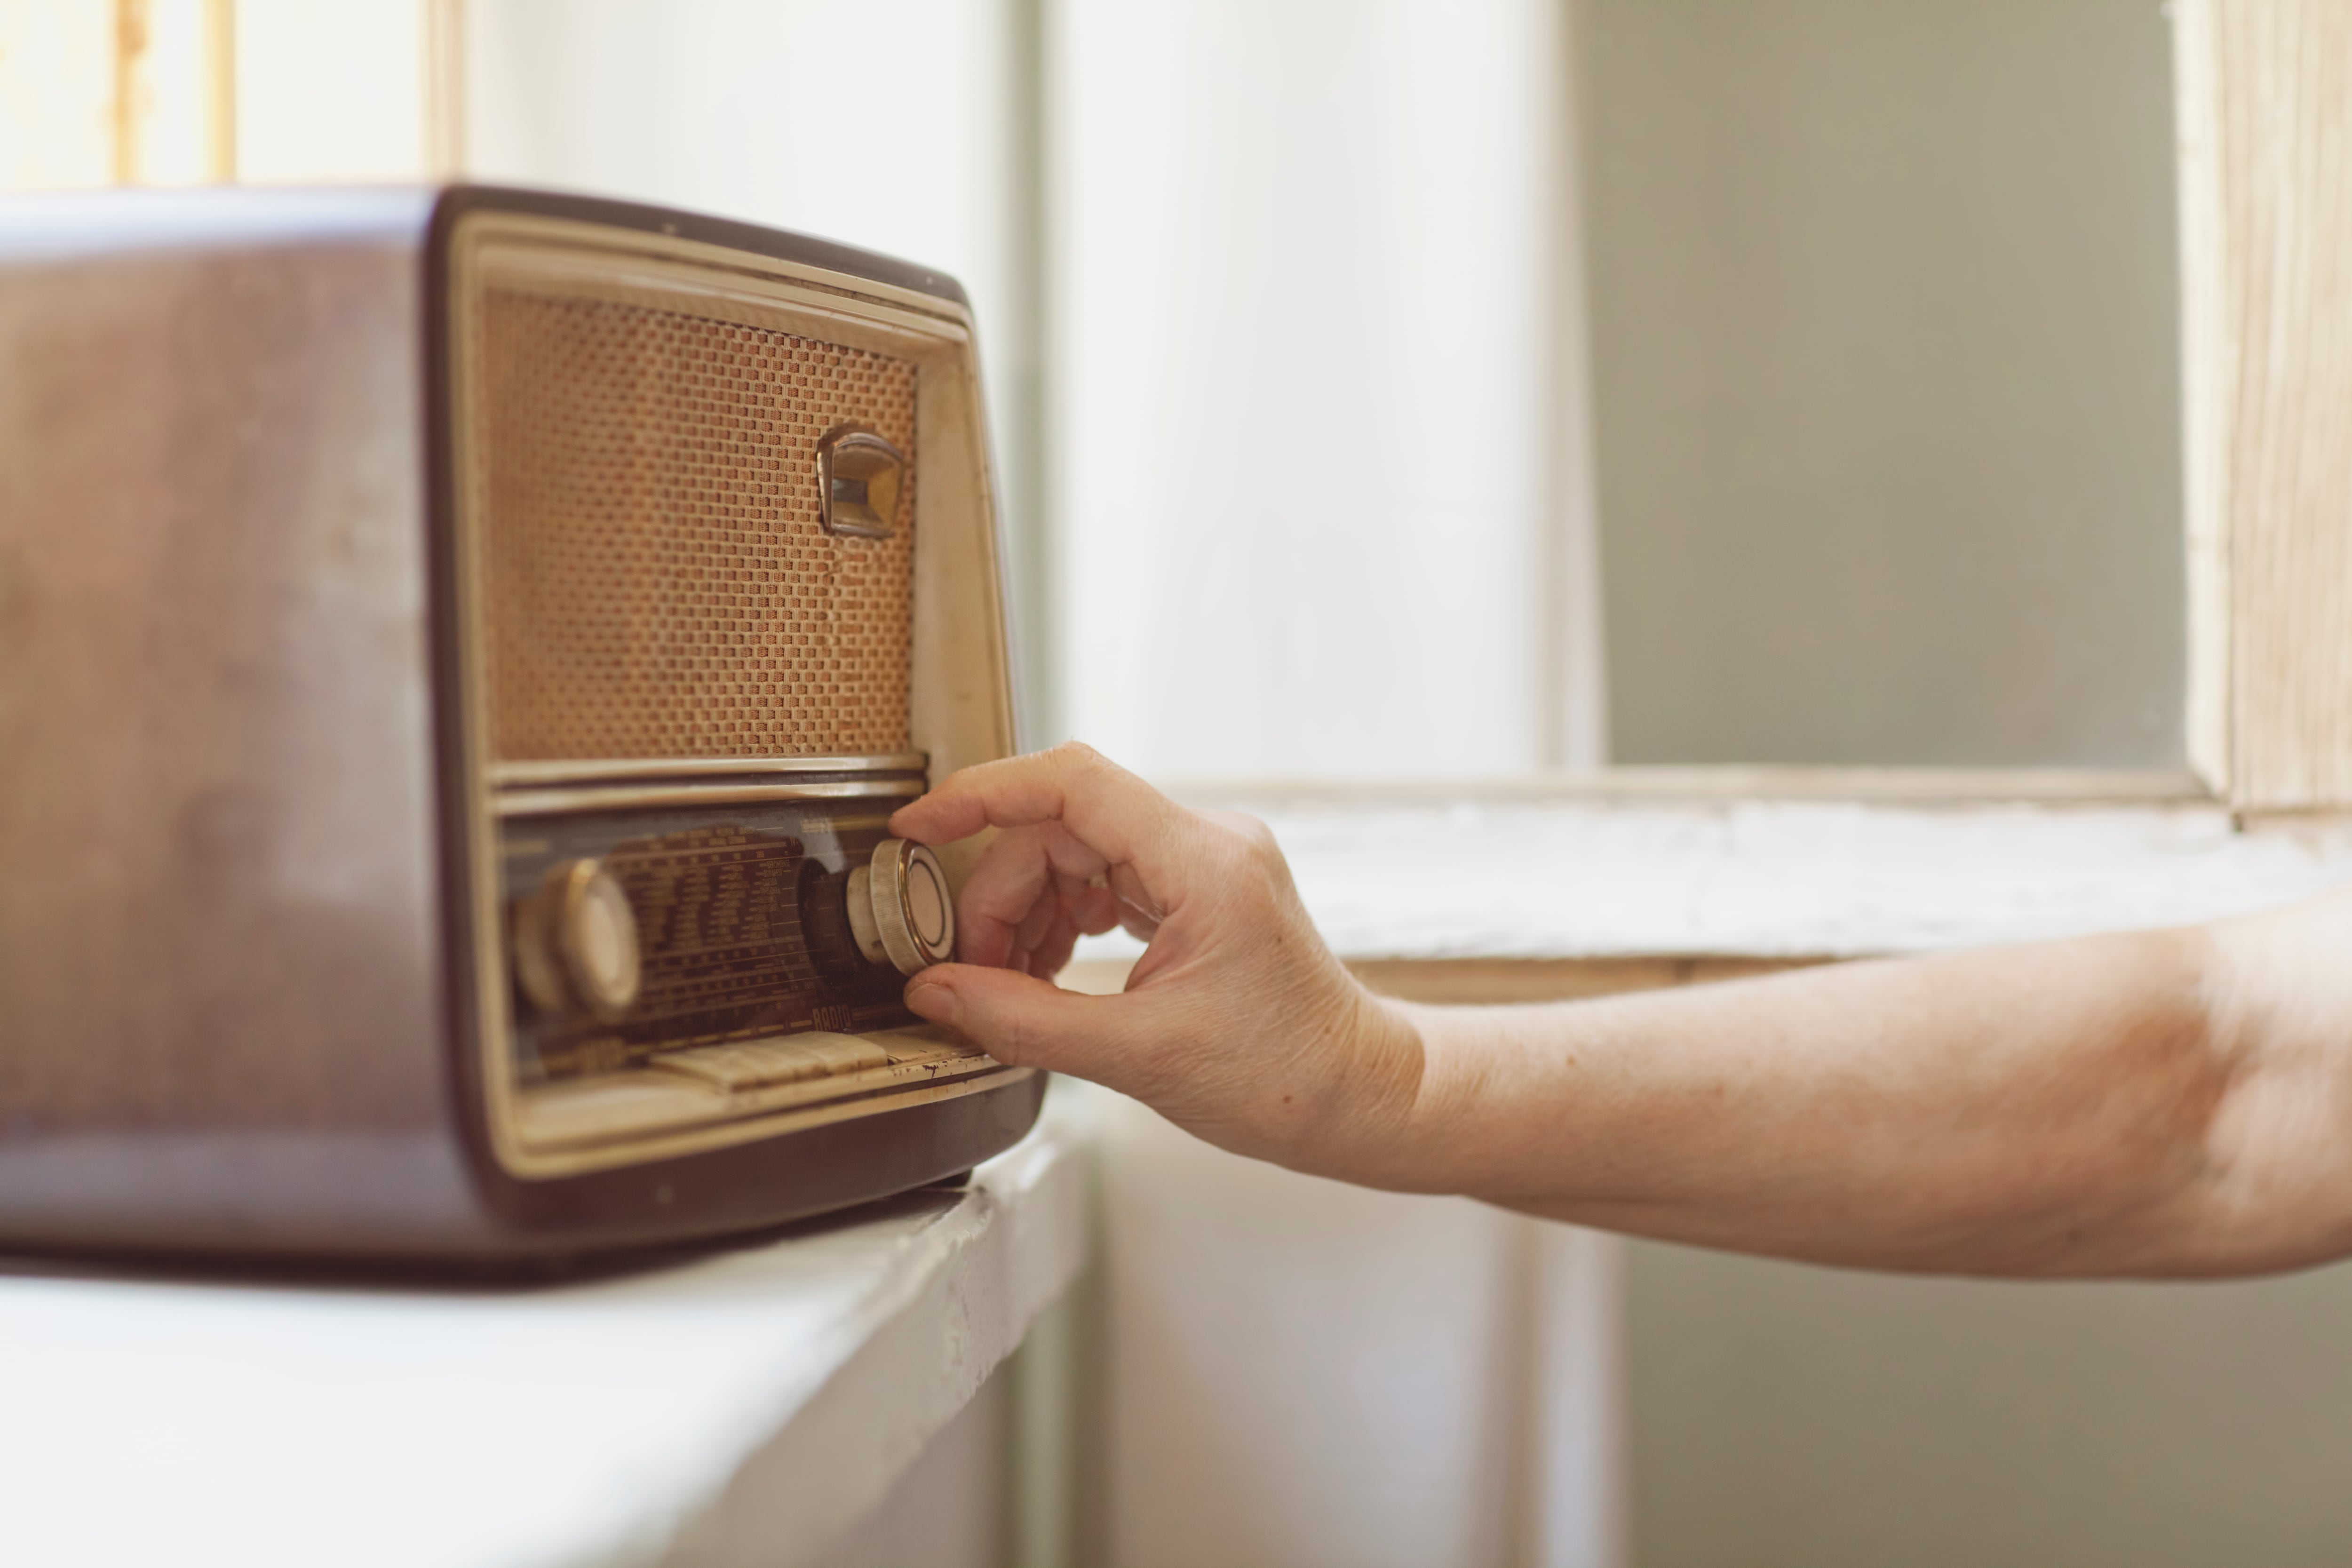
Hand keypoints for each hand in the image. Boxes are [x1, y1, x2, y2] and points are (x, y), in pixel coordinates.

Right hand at [887, 744, 1423, 1182]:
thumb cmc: (1284, 1080)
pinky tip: (1046, 975)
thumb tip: (934, 994)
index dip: (983, 796)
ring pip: (1077, 855)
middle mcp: (1208, 843)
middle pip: (1062, 829)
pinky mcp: (1200, 891)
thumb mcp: (1138, 1058)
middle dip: (1001, 895)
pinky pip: (1106, 880)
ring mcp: (1206, 863)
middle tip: (970, 973)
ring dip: (1028, 914)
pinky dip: (1063, 923)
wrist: (1361, 1097)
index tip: (918, 831)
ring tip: (1009, 986)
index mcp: (1205, 862)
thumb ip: (1024, 1020)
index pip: (1072, 783)